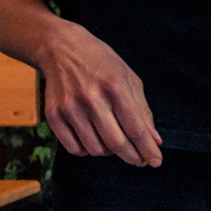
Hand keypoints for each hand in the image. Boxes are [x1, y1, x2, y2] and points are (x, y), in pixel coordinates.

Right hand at [38, 21, 161, 166]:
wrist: (62, 48)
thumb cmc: (102, 64)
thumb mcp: (129, 79)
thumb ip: (143, 111)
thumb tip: (154, 141)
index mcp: (114, 86)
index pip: (135, 128)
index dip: (147, 149)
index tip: (156, 161)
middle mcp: (91, 98)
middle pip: (116, 143)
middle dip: (133, 157)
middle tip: (141, 160)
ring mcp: (69, 107)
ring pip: (95, 149)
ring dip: (110, 152)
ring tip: (114, 140)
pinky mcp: (53, 115)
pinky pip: (74, 148)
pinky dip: (88, 150)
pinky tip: (94, 138)